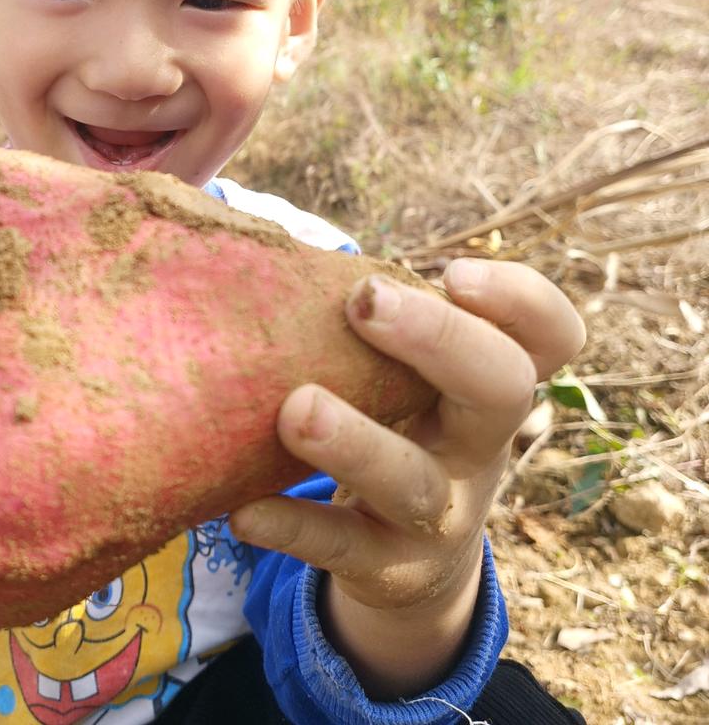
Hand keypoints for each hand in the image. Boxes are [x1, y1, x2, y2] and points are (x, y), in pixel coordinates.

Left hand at [230, 258, 585, 696]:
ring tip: (296, 408)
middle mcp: (478, 443)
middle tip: (365, 300)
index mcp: (487, 380)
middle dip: (440, 339)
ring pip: (414, 480)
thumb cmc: (392, 422)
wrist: (407, 556)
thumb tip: (240, 224)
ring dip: (356, 443)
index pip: (550, 335)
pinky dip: (294, 526)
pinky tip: (244, 509)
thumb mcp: (403, 372)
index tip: (454, 272)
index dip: (522, 301)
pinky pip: (343, 547)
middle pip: (500, 389)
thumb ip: (366, 312)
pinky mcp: (385, 565)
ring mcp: (439, 511)